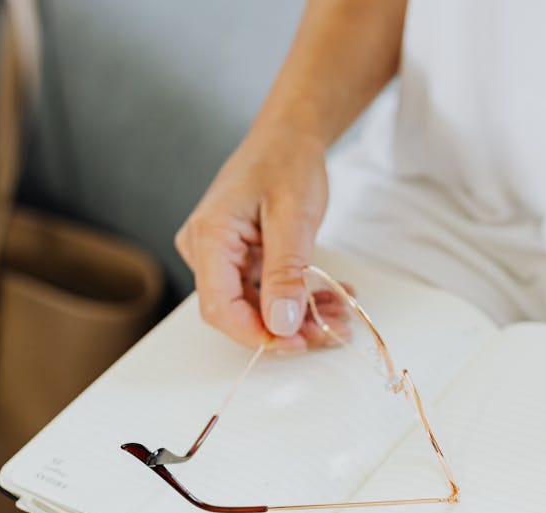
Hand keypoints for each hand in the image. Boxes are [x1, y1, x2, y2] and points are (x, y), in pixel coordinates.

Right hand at [175, 130, 341, 350]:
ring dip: (299, 317)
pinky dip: (297, 299)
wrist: (288, 135)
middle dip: (287, 328)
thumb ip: (285, 273)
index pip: (219, 307)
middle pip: (238, 312)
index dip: (256, 335)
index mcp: (209, 236)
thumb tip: (280, 324)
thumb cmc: (286, 161)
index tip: (296, 344)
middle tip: (332, 330)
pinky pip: (264, 292)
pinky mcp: (238, 259)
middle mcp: (205, 250)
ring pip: (255, 306)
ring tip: (340, 312)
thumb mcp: (293, 216)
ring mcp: (220, 256)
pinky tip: (329, 298)